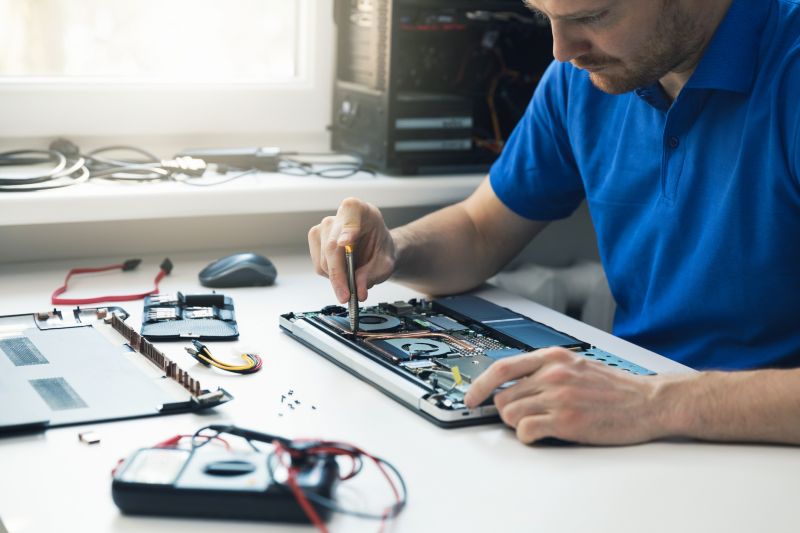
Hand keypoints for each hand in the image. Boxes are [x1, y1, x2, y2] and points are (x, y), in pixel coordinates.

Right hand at [308, 197, 396, 303]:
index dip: (347, 230)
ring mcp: (323, 228)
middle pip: (332, 247)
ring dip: (337, 278)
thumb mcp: (385, 263)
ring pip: (323, 260)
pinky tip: (344, 272)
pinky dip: (331, 276)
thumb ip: (372, 275)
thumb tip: (358, 290)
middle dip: (339, 274)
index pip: (350, 216)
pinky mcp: (315, 241)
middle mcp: (338, 216)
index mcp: (359, 210)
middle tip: (346, 295)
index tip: (345, 243)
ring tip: (352, 281)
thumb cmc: (380, 249)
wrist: (376, 250)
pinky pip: (318, 266)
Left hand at [464, 347, 663, 444]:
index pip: (502, 367)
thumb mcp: (577, 365)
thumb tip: (514, 382)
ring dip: (519, 424)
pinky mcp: (566, 421)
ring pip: (511, 415)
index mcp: (553, 357)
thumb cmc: (616, 387)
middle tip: (526, 417)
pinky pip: (526, 431)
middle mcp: (552, 374)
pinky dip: (529, 436)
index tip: (471, 397)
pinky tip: (544, 434)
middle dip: (508, 411)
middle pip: (503, 396)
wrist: (650, 401)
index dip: (480, 385)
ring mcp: (559, 397)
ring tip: (541, 424)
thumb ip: (546, 369)